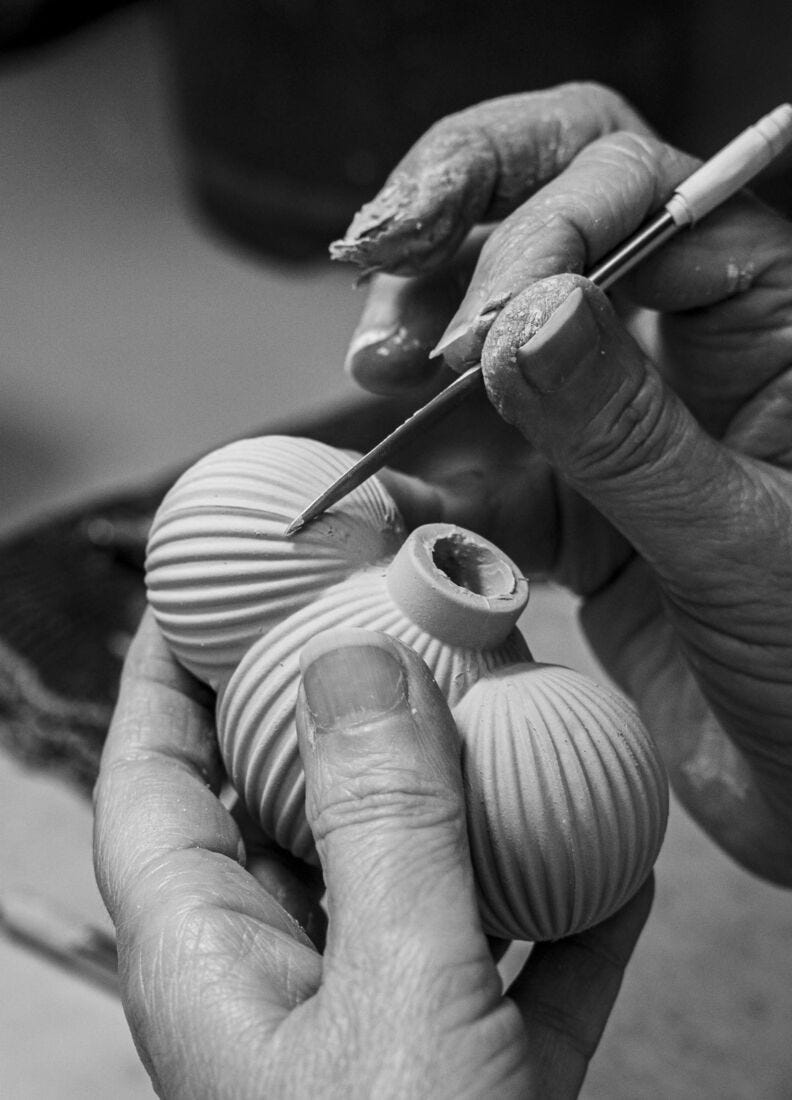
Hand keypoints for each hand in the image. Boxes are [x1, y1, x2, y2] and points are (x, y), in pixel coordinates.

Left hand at [93, 611, 651, 1098]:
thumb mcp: (398, 1014)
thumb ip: (383, 836)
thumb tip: (356, 664)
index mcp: (212, 972)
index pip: (154, 783)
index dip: (164, 678)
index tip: (204, 593)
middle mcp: (282, 992)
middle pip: (284, 811)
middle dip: (328, 710)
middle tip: (386, 622)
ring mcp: (379, 1034)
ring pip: (404, 878)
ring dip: (458, 799)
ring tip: (506, 715)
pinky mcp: (468, 1078)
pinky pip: (505, 961)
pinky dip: (554, 908)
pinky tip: (611, 858)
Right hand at [331, 82, 791, 882]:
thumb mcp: (742, 543)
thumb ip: (628, 434)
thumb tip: (521, 317)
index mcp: (761, 316)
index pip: (632, 189)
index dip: (536, 227)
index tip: (472, 333)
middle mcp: (678, 349)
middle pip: (548, 210)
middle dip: (451, 223)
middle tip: (374, 260)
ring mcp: (611, 425)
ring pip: (493, 331)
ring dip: (419, 336)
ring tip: (374, 372)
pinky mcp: (564, 506)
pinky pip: (474, 467)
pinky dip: (420, 480)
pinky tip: (382, 495)